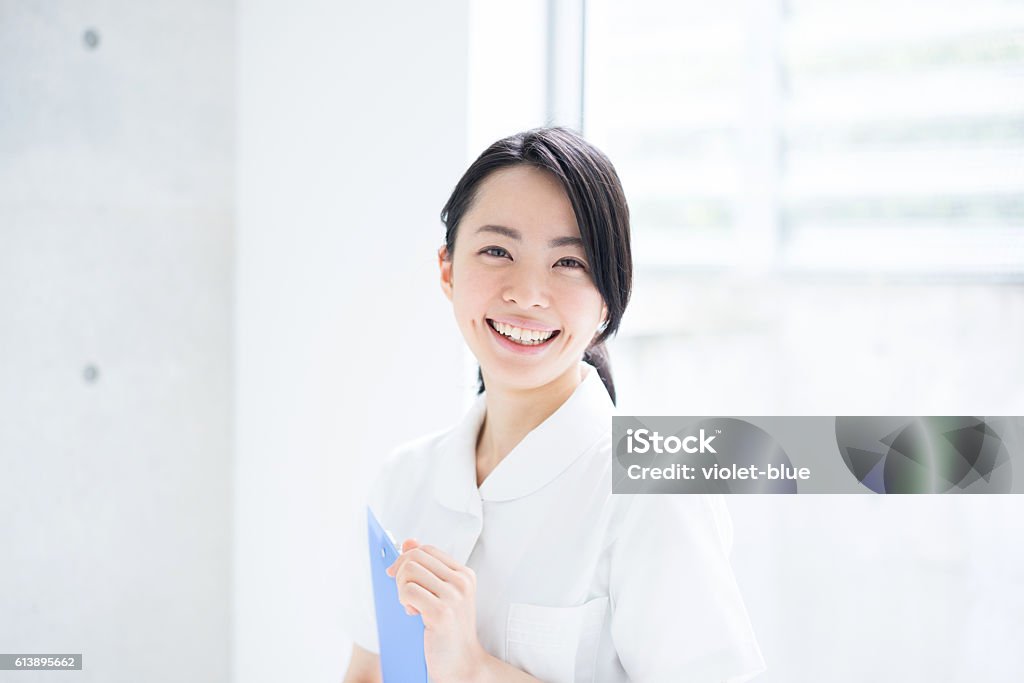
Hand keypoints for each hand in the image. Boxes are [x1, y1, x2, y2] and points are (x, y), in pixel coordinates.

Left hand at [386, 538, 487, 682]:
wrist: (463, 664)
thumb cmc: (450, 632)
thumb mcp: (441, 595)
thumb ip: (427, 568)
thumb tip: (408, 541)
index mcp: (464, 575)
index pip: (426, 550)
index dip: (407, 559)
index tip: (397, 574)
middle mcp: (462, 582)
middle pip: (415, 557)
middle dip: (400, 573)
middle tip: (403, 594)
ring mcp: (453, 597)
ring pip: (409, 572)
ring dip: (401, 589)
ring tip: (411, 605)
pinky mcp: (441, 613)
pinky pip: (408, 592)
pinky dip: (403, 601)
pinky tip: (412, 614)